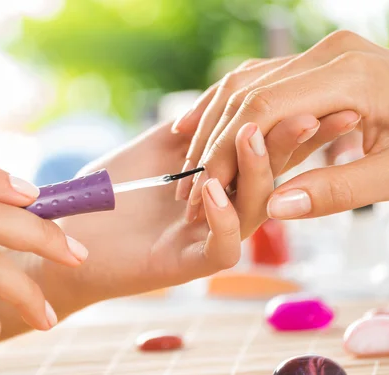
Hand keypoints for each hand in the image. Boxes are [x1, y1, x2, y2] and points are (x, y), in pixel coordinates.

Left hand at [41, 117, 324, 306]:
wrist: (69, 233)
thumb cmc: (109, 190)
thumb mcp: (154, 148)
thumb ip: (192, 128)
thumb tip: (231, 100)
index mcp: (220, 181)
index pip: (264, 151)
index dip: (291, 126)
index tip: (319, 96)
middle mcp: (224, 210)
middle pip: (271, 179)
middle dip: (292, 146)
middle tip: (312, 113)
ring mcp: (209, 238)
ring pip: (254, 211)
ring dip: (256, 172)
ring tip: (252, 136)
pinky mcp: (189, 265)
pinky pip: (223, 247)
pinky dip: (223, 217)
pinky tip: (214, 188)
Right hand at [177, 30, 388, 219]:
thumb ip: (337, 191)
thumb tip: (275, 209)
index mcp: (349, 75)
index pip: (264, 108)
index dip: (227, 150)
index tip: (205, 188)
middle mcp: (330, 53)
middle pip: (248, 93)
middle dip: (213, 142)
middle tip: (190, 187)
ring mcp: (324, 54)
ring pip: (247, 83)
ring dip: (213, 122)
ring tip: (187, 161)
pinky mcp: (321, 63)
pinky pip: (262, 80)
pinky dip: (230, 105)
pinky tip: (205, 125)